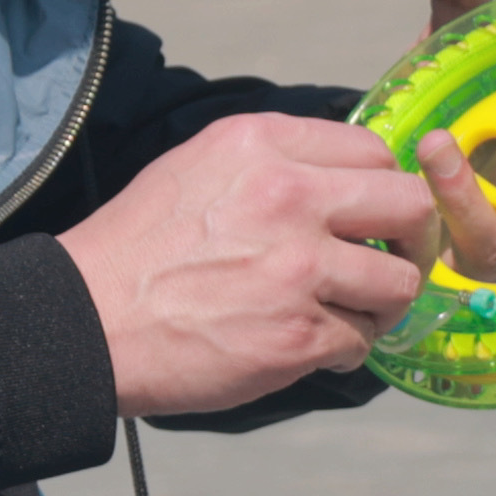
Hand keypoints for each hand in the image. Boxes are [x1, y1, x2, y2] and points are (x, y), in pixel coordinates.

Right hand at [62, 111, 440, 417]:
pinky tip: (304, 347)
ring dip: (379, 305)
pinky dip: (341, 351)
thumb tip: (344, 178)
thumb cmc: (138, 247)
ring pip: (399, 284)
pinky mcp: (297, 335)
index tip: (373, 219)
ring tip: (343, 314)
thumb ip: (275, 161)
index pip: (374, 153)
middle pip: (411, 207)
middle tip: (387, 265)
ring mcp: (298, 268)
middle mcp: (289, 196)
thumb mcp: (200, 164)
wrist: (84, 321)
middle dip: (411, 242)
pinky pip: (360, 342)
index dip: (383, 192)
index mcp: (264, 144)